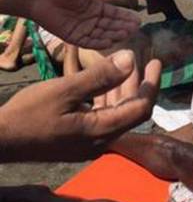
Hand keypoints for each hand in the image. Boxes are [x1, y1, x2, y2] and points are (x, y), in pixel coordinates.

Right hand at [0, 50, 160, 156]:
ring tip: (126, 65)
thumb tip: (132, 58)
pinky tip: (105, 82)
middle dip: (139, 84)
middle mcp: (101, 141)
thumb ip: (100, 76)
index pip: (140, 109)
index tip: (156, 62)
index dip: (152, 85)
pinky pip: (103, 118)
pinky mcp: (80, 140)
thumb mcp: (64, 89)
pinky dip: (107, 99)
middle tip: (145, 60)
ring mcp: (90, 143)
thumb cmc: (28, 113)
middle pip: (131, 111)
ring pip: (117, 113)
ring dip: (123, 90)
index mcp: (101, 131)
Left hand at [27, 0, 139, 49]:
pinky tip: (110, 42)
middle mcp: (91, 19)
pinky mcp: (73, 37)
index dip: (125, 16)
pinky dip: (99, 42)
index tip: (137, 19)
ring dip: (114, 34)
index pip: (114, 13)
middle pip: (111, 25)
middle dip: (123, 26)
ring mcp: (83, 29)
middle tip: (135, 28)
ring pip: (103, 34)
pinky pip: (89, 41)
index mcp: (94, 7)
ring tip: (126, 33)